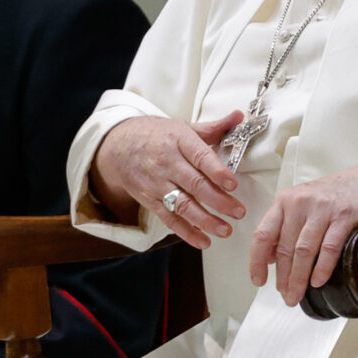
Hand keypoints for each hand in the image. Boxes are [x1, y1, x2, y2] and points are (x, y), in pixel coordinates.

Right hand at [92, 112, 246, 248]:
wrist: (118, 146)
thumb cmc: (157, 135)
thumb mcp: (183, 126)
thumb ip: (214, 127)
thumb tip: (240, 116)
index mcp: (178, 140)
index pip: (199, 156)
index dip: (216, 171)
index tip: (233, 184)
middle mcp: (166, 162)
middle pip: (194, 184)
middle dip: (218, 201)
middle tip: (239, 212)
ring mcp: (156, 183)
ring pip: (182, 205)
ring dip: (205, 220)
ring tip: (225, 230)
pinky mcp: (149, 200)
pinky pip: (168, 219)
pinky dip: (186, 232)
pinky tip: (204, 241)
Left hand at [248, 159, 357, 305]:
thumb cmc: (334, 196)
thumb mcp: (303, 204)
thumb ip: (285, 227)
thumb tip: (269, 258)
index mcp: (285, 201)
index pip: (263, 234)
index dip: (257, 261)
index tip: (258, 281)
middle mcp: (300, 202)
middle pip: (285, 247)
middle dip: (283, 277)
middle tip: (286, 297)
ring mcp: (322, 208)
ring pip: (304, 250)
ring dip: (299, 278)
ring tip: (296, 295)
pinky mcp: (344, 215)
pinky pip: (329, 247)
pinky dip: (322, 267)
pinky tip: (318, 282)